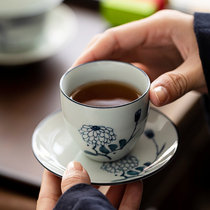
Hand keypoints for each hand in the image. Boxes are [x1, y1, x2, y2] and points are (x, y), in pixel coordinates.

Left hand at [37, 161, 142, 209]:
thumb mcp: (77, 208)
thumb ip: (74, 188)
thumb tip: (74, 167)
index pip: (51, 185)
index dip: (56, 167)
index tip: (63, 152)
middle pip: (82, 190)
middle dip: (92, 172)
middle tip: (98, 154)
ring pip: (104, 199)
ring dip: (115, 183)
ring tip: (120, 165)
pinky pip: (122, 209)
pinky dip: (130, 197)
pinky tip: (136, 183)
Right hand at [71, 10, 206, 105]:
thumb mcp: (200, 68)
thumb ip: (178, 82)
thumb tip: (153, 98)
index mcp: (155, 29)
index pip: (113, 38)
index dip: (91, 53)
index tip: (75, 69)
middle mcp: (146, 38)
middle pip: (108, 47)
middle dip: (89, 63)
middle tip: (75, 82)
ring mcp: (146, 51)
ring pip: (114, 59)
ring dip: (99, 72)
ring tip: (85, 88)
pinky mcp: (148, 63)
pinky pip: (124, 69)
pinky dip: (113, 79)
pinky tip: (107, 90)